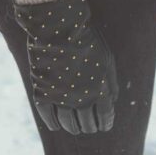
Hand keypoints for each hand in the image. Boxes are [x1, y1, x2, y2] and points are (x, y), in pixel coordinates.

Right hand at [12, 0, 118, 134]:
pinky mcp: (42, 92)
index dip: (105, 122)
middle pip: (86, 123)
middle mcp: (81, 98)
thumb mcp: (106, 57)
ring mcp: (61, 97)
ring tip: (74, 128)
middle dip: (89, 126)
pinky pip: (48, 116)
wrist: (59, 26)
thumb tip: (113, 99)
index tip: (104, 125)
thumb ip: (111, 81)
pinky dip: (52, 123)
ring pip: (68, 123)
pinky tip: (55, 125)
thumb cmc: (86, 39)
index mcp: (100, 90)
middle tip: (88, 127)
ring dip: (72, 127)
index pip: (105, 116)